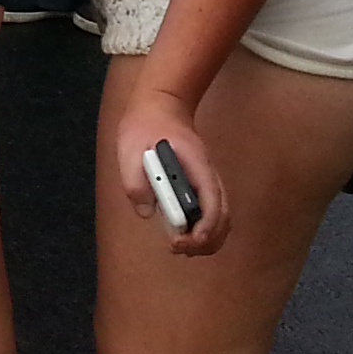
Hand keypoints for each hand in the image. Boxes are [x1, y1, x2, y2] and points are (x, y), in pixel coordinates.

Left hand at [113, 91, 231, 258]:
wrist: (160, 105)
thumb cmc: (144, 125)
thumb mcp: (129, 147)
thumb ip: (135, 180)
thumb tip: (146, 212)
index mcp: (195, 163)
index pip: (211, 199)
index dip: (205, 226)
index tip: (185, 241)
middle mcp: (207, 174)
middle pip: (223, 216)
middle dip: (206, 240)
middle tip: (177, 247)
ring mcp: (207, 180)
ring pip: (222, 218)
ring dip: (208, 239)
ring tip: (181, 247)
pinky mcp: (201, 185)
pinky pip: (212, 213)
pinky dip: (205, 230)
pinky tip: (185, 236)